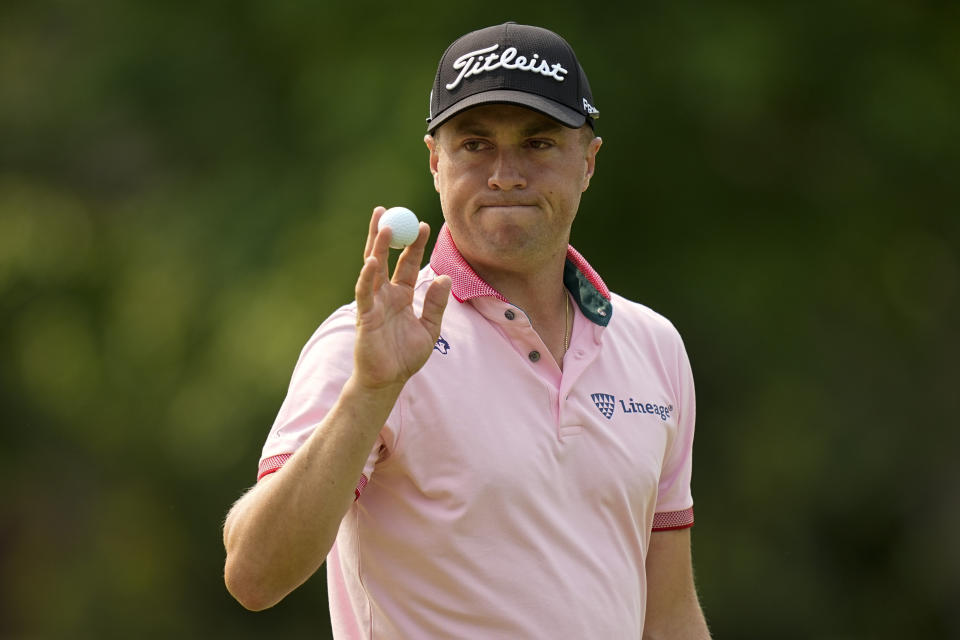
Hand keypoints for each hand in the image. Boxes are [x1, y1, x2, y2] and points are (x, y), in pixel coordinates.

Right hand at [353, 207, 450, 390]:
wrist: (389, 381)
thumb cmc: (406, 357)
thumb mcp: (430, 329)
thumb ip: (436, 304)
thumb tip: (445, 278)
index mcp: (402, 296)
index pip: (408, 264)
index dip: (414, 245)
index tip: (424, 225)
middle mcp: (386, 295)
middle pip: (385, 258)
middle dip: (388, 235)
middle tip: (394, 211)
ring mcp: (374, 303)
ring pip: (372, 269)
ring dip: (376, 247)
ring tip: (383, 225)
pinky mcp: (365, 316)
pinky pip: (364, 293)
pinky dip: (367, 277)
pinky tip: (371, 261)